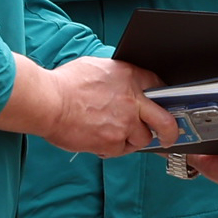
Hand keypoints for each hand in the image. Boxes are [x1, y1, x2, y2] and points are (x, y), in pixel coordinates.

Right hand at [41, 56, 185, 156]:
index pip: (159, 86)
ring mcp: (125, 123)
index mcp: (130, 77)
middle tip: (168, 136)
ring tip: (113, 133)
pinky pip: (122, 150)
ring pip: (142, 138)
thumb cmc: (64, 84)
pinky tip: (99, 139)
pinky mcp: (113, 142)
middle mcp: (133, 100)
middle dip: (170, 131)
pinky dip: (112, 148)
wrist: (48, 102)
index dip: (163, 97)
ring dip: (132, 139)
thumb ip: (116, 77)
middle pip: (165, 120)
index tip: (163, 105)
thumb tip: (122, 84)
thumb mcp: (97, 67)